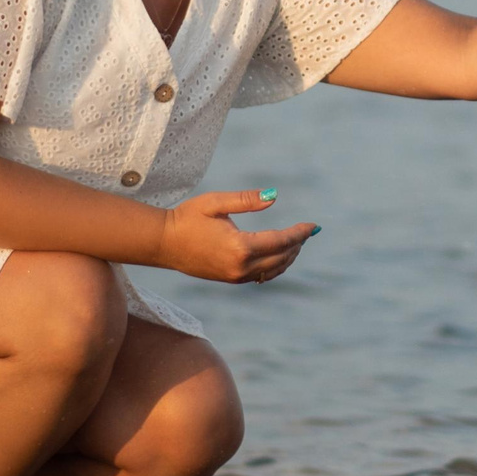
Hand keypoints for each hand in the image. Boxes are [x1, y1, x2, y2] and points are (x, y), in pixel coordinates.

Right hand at [158, 190, 319, 283]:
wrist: (163, 243)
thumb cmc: (187, 218)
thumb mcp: (216, 203)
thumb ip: (247, 200)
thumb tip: (274, 195)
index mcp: (240, 247)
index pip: (281, 241)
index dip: (299, 233)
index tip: (313, 226)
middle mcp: (241, 266)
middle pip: (282, 257)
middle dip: (297, 244)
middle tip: (307, 231)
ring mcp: (236, 277)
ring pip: (274, 270)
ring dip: (289, 256)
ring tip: (298, 242)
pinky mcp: (231, 280)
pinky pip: (262, 276)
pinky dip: (276, 266)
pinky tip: (280, 255)